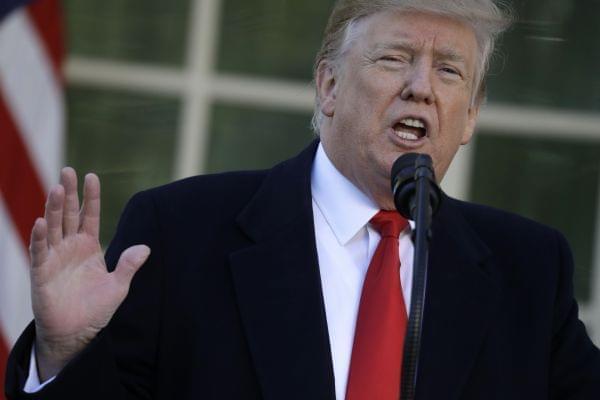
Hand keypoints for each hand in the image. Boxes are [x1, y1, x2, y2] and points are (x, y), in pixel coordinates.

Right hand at [29, 168, 149, 380]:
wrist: (76, 332)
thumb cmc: (96, 308)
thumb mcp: (119, 286)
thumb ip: (129, 266)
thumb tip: (146, 248)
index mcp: (89, 246)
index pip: (89, 216)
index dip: (90, 197)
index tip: (92, 176)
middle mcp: (70, 247)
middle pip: (69, 214)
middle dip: (68, 193)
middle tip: (68, 171)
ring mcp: (54, 258)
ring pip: (54, 227)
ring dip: (54, 208)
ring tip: (57, 188)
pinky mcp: (42, 272)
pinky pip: (40, 251)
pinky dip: (40, 237)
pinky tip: (42, 222)